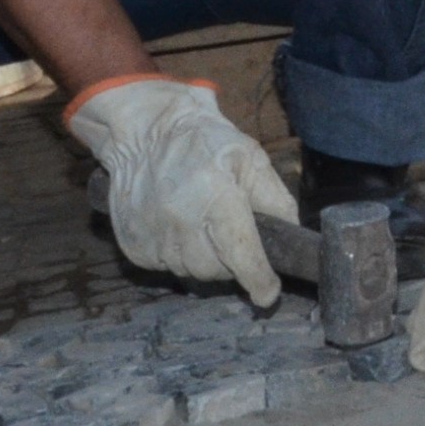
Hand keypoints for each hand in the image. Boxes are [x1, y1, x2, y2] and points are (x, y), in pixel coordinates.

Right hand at [65, 76, 297, 305]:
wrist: (147, 131)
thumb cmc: (205, 143)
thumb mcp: (252, 159)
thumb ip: (277, 201)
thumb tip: (291, 240)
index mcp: (216, 196)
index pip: (241, 254)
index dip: (259, 280)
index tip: (268, 295)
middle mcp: (180, 219)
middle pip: (216, 271)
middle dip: (230, 262)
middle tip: (228, 234)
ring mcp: (152, 234)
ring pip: (189, 272)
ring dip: (202, 259)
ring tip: (199, 225)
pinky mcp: (133, 244)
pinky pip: (163, 267)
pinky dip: (175, 255)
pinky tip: (176, 227)